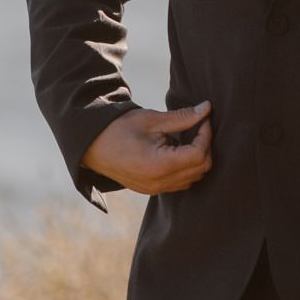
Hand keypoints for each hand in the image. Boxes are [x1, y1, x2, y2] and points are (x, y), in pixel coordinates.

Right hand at [83, 101, 213, 194]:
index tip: (204, 119)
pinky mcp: (152, 190)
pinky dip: (187, 167)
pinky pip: (180, 182)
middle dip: (205, 146)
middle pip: (200, 169)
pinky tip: (177, 150)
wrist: (92, 145)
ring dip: (197, 158)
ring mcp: (155, 189)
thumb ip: (182, 117)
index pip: (198, 154)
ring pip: (193, 178)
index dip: (206, 135)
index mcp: (158, 165)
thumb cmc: (119, 128)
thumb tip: (206, 108)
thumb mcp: (152, 120)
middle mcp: (159, 182)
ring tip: (188, 137)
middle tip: (199, 126)